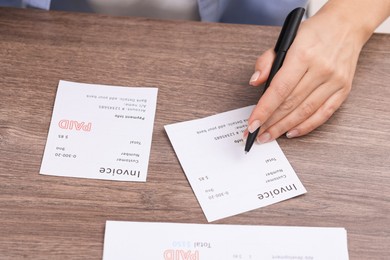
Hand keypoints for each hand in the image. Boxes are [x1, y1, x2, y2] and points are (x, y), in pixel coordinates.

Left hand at [245, 7, 365, 142]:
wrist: (346, 25)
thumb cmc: (313, 33)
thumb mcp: (286, 39)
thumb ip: (267, 61)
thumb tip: (255, 82)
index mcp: (303, 54)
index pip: (279, 89)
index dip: (264, 109)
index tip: (252, 124)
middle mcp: (321, 69)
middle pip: (290, 104)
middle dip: (270, 122)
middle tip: (256, 134)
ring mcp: (334, 81)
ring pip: (305, 112)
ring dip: (284, 127)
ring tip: (269, 136)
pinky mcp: (344, 90)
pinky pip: (323, 114)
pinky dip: (306, 126)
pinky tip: (291, 132)